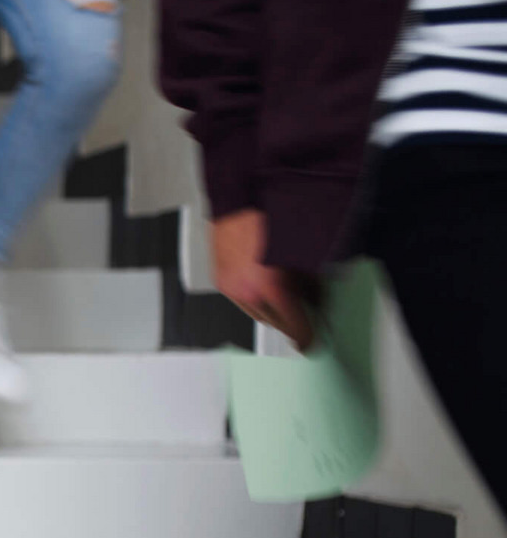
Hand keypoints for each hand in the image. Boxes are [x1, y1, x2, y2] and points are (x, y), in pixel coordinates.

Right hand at [212, 209, 315, 349]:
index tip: (312, 344)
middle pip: (273, 322)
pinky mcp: (220, 278)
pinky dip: (255, 299)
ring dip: (271, 311)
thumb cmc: (272, 215)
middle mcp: (246, 292)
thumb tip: (318, 298)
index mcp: (270, 287)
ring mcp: (230, 286)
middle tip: (305, 319)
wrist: (240, 193)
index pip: (293, 324)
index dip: (306, 336)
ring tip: (285, 300)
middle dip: (290, 322)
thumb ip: (314, 281)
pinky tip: (265, 287)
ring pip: (255, 312)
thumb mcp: (305, 252)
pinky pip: (240, 299)